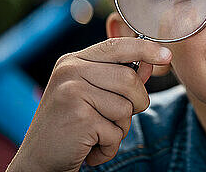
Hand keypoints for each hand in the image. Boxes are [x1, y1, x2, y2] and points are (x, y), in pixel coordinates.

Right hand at [6, 37, 171, 171]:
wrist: (37, 162)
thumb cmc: (70, 127)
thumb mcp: (92, 96)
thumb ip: (119, 78)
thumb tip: (151, 62)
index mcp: (73, 61)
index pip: (116, 46)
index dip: (145, 49)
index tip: (167, 56)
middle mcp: (69, 71)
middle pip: (129, 79)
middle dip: (135, 104)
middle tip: (115, 120)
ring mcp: (71, 92)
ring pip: (125, 107)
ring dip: (119, 129)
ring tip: (96, 134)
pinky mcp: (78, 117)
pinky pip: (115, 132)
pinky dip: (108, 147)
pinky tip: (89, 147)